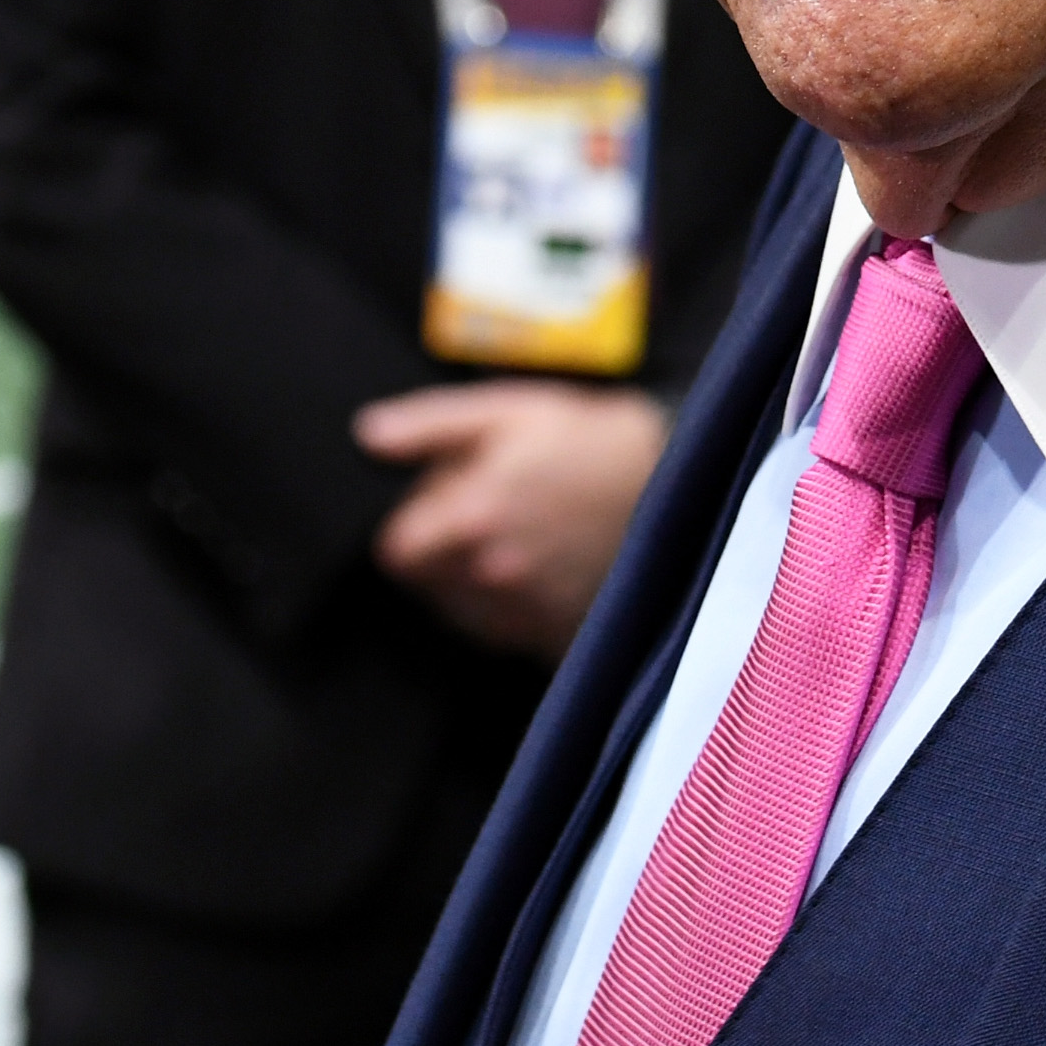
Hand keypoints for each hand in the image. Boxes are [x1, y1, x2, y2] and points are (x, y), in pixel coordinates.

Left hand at [354, 380, 670, 659]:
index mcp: (470, 517)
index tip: (440, 505)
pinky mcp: (557, 634)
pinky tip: (546, 568)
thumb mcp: (508, 411)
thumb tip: (368, 436)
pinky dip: (515, 607)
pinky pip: (509, 631)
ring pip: (466, 609)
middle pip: (429, 582)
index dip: (413, 524)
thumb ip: (429, 426)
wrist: (677, 481)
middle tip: (490, 511)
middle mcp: (491, 573)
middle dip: (444, 550)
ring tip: (523, 537)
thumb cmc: (591, 441)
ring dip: (475, 580)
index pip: (396, 551)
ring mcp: (526, 609)